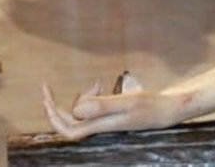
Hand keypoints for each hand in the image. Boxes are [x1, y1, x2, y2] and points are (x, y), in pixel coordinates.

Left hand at [43, 81, 182, 139]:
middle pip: (69, 124)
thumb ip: (103, 106)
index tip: (46, 96)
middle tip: (47, 89)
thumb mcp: (128, 102)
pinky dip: (91, 99)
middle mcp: (100, 127)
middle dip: (55, 108)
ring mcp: (106, 123)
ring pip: (81, 115)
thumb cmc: (150, 106)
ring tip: (96, 85)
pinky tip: (100, 87)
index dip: (53, 117)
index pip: (69, 129)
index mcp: (101, 126)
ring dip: (80, 99)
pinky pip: (92, 111)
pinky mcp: (111, 118)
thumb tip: (77, 109)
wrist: (168, 111)